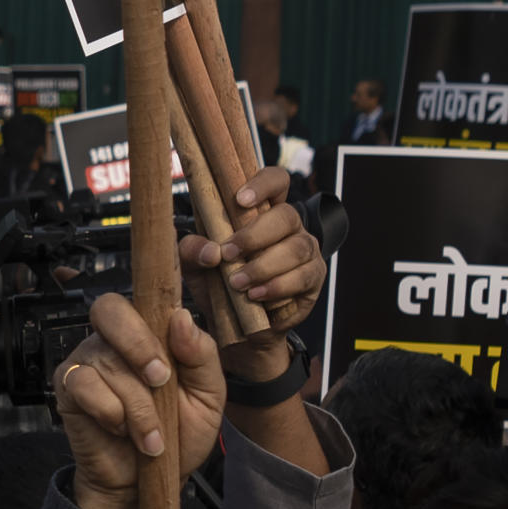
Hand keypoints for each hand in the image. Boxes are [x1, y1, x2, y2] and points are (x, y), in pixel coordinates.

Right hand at [54, 292, 224, 508]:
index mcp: (150, 331)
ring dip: (137, 406)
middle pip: (109, 308)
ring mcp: (87, 360)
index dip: (153, 308)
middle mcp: (114, 338)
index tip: (174, 343)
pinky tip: (120, 431)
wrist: (148, 486)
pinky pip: (83, 384)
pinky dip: (109, 413)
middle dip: (138, 344)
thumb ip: (202, 355)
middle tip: (161, 381)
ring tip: (151, 438)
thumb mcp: (208, 397)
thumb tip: (181, 318)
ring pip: (108, 361)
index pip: (141, 293)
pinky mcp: (67, 387)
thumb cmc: (179, 435)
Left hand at [179, 166, 325, 379]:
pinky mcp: (314, 277)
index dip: (263, 184)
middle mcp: (289, 225)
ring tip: (239, 283)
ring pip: (296, 247)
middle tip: (229, 254)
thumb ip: (193, 251)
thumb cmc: (218, 284)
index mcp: (262, 210)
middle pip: (286, 215)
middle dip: (256, 235)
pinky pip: (303, 276)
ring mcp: (306, 250)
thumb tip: (211, 251)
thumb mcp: (195, 267)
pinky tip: (257, 296)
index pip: (275, 180)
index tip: (240, 200)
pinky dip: (278, 287)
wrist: (239, 328)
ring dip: (264, 266)